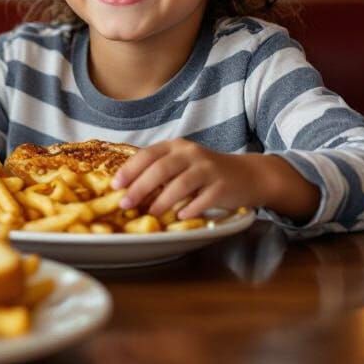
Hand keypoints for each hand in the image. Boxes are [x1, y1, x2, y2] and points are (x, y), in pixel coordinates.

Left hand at [112, 139, 259, 219]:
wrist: (247, 174)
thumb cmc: (206, 172)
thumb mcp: (182, 164)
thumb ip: (160, 171)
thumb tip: (129, 189)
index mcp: (176, 147)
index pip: (148, 154)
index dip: (130, 169)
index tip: (115, 185)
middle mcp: (191, 154)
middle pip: (161, 169)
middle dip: (140, 186)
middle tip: (126, 203)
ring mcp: (208, 169)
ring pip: (181, 183)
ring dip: (163, 200)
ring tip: (151, 213)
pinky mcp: (223, 186)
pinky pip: (204, 198)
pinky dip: (191, 208)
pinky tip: (181, 216)